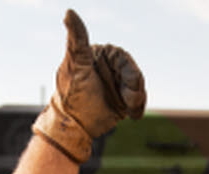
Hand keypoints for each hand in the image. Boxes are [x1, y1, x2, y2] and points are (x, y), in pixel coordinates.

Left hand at [33, 9, 145, 162]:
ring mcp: (116, 82)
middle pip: (133, 71)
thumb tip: (68, 12)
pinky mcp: (122, 97)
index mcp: (98, 54)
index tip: (130, 84)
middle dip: (133, 87)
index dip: (128, 71)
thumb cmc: (71, 96)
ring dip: (137, 98)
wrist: (74, 127)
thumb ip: (77, 40)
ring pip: (138, 85)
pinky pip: (139, 97)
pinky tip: (133, 115)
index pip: (121, 56)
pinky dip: (138, 106)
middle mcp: (108, 66)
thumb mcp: (75, 66)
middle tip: (130, 101)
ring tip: (130, 109)